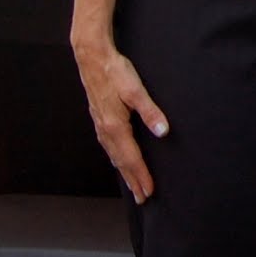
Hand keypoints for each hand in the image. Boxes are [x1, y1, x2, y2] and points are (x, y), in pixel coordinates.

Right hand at [72, 35, 168, 203]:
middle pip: (121, 162)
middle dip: (133, 180)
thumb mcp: (136, 90)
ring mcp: (100, 125)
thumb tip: (163, 132)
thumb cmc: (115, 72)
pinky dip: (115, 159)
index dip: (141, 175)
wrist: (92, 59)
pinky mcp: (98, 119)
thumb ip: (150, 112)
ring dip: (124, 172)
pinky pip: (108, 146)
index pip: (131, 158)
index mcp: (115, 126)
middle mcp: (105, 130)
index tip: (149, 191)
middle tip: (142, 198)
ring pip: (113, 155)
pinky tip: (118, 160)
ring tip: (133, 185)